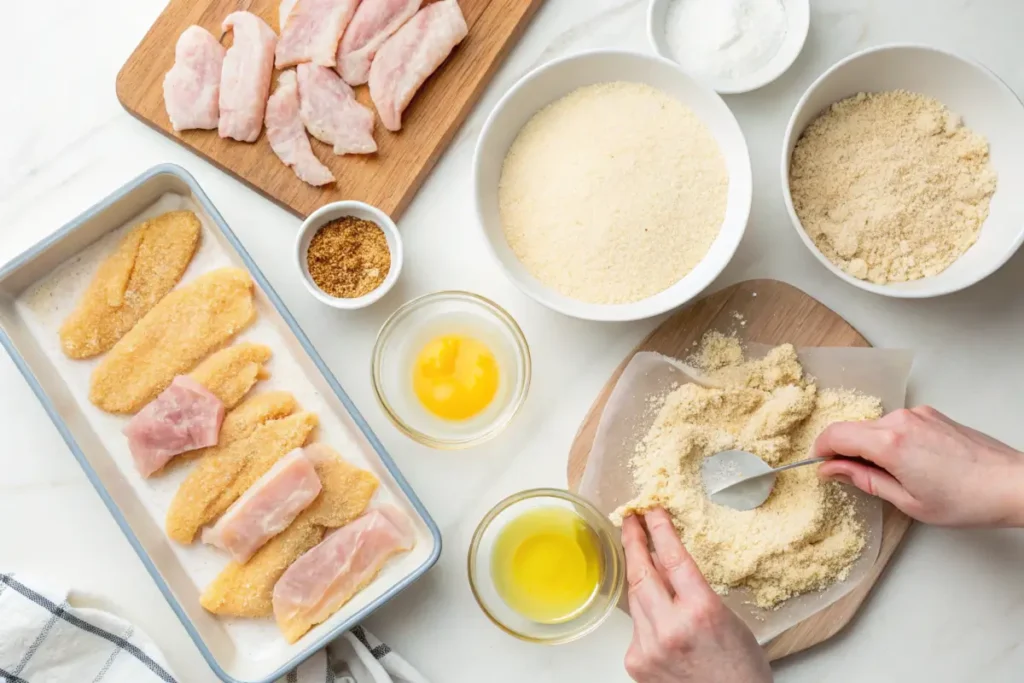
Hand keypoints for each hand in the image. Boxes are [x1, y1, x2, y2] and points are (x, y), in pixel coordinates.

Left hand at [620, 508, 771, 682]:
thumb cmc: (740, 669)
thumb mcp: (726, 617)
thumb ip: (693, 590)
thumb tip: (663, 560)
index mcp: (701, 611)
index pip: (673, 557)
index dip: (659, 529)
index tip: (650, 509)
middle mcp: (671, 627)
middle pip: (642, 572)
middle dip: (633, 540)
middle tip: (629, 520)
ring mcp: (650, 646)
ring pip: (635, 597)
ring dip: (638, 575)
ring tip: (638, 554)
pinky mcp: (636, 662)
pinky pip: (636, 625)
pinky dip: (645, 614)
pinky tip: (657, 612)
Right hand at [815, 406, 1023, 527]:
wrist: (1011, 484)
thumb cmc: (967, 499)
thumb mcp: (906, 501)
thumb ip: (864, 480)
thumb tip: (833, 470)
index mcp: (890, 443)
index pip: (836, 434)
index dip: (821, 450)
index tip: (820, 465)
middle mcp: (901, 420)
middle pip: (853, 428)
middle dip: (845, 450)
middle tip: (852, 477)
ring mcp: (918, 414)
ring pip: (875, 426)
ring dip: (870, 446)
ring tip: (890, 475)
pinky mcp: (931, 414)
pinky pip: (896, 423)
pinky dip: (891, 440)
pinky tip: (909, 464)